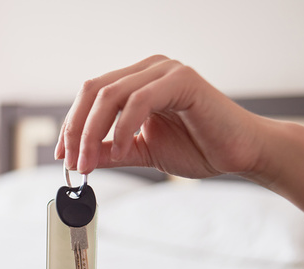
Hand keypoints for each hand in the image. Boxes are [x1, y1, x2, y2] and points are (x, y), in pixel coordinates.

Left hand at [54, 55, 264, 178]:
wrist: (241, 153)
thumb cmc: (197, 147)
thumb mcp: (141, 150)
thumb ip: (111, 150)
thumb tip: (78, 158)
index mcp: (136, 81)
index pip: (90, 96)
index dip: (71, 125)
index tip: (62, 155)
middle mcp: (148, 69)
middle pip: (93, 92)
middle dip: (76, 130)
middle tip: (73, 163)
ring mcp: (165, 71)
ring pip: (110, 95)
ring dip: (93, 133)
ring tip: (90, 163)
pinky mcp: (182, 80)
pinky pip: (139, 100)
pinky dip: (124, 128)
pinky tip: (124, 150)